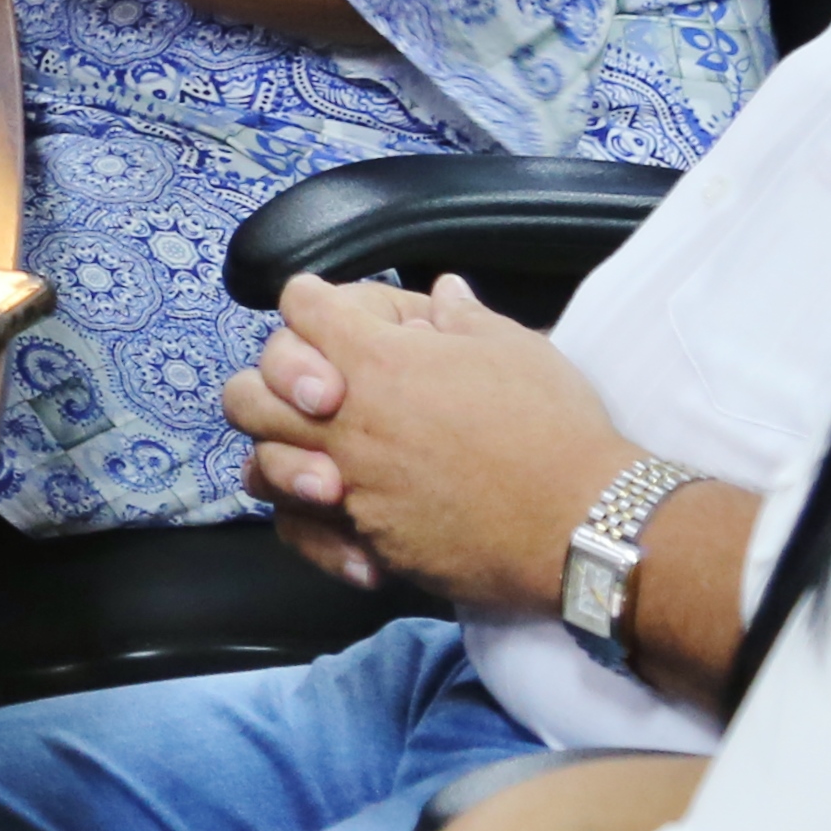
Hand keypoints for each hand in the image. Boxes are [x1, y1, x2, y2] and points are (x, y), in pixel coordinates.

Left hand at [222, 272, 641, 614]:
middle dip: (268, 384)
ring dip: (276, 455)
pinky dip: (308, 526)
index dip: (313, 303)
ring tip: (316, 455)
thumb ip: (462, 317)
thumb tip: (444, 292)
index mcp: (375, 361)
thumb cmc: (553, 427)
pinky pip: (299, 532)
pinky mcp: (366, 539)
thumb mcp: (515, 348)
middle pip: (248, 394)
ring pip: (260, 467)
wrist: (581, 525)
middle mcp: (346, 423)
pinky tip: (341, 513)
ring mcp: (350, 485)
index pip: (301, 307)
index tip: (330, 314)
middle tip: (313, 392)